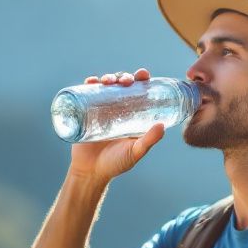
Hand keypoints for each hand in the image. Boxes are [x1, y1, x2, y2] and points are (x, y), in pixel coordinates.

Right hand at [68, 67, 165, 183]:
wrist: (90, 172)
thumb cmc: (116, 163)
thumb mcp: (135, 152)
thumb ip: (148, 141)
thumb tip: (162, 125)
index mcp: (133, 115)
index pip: (139, 92)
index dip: (141, 80)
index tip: (143, 75)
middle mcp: (118, 110)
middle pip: (122, 85)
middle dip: (124, 77)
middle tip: (125, 81)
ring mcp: (101, 110)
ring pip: (106, 87)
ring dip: (108, 78)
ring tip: (108, 81)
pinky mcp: (85, 112)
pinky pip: (87, 94)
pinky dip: (89, 84)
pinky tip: (91, 82)